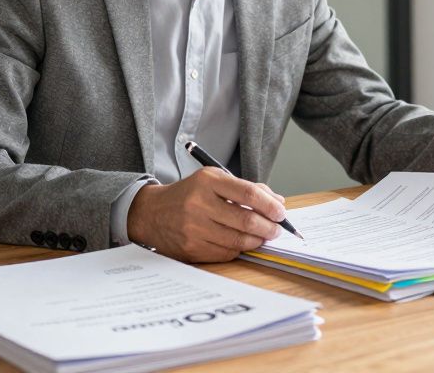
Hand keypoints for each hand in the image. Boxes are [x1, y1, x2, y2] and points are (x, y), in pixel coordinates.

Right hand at [126, 167, 287, 262]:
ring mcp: (194, 228)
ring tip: (262, 236)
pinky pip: (226, 253)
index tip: (280, 212)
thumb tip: (277, 201)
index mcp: (207, 182)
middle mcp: (199, 204)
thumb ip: (245, 188)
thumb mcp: (213, 181)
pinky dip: (239, 249)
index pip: (248, 194)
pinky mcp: (191, 248)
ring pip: (238, 240)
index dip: (269, 205)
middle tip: (276, 229)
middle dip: (269, 227)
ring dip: (257, 240)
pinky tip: (242, 243)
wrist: (152, 213)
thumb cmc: (189, 194)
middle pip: (246, 220)